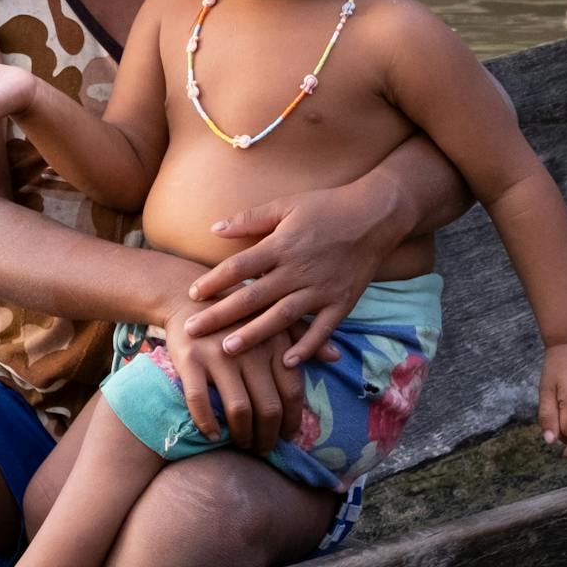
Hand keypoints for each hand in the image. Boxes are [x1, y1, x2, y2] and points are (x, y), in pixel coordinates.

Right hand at [157, 298, 293, 455]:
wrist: (186, 294)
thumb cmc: (236, 312)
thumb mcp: (274, 317)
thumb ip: (302, 338)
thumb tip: (335, 357)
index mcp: (274, 342)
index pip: (292, 393)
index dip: (292, 421)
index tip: (287, 436)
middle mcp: (250, 350)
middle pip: (268, 407)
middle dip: (268, 436)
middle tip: (263, 449)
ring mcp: (218, 356)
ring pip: (239, 409)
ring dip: (243, 435)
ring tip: (242, 445)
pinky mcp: (189, 359)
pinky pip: (199, 400)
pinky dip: (207, 423)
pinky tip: (213, 435)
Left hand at [180, 175, 401, 368]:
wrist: (375, 215)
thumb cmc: (328, 206)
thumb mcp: (287, 204)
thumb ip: (250, 219)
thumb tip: (214, 228)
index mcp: (282, 245)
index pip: (239, 266)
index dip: (213, 281)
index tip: (192, 294)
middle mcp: (298, 270)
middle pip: (253, 296)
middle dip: (221, 315)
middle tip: (193, 331)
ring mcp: (321, 289)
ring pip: (282, 316)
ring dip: (254, 334)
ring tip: (228, 349)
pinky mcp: (342, 302)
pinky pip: (322, 329)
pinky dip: (306, 347)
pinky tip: (287, 362)